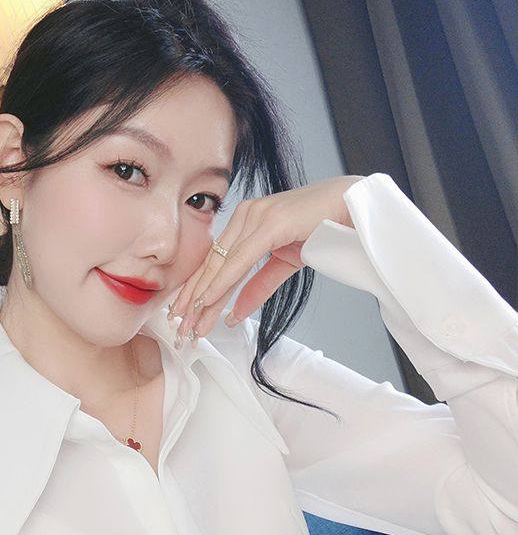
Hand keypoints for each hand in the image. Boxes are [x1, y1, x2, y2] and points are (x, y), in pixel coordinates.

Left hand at [167, 175, 363, 342]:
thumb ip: (259, 285)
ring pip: (222, 263)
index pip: (214, 260)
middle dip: (193, 298)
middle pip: (212, 263)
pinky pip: (241, 259)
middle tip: (180, 326)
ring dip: (205, 296)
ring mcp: (255, 216)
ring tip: (191, 321)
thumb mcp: (284, 262)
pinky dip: (224, 281)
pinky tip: (210, 300)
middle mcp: (245, 215)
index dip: (197, 289)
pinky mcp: (270, 223)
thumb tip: (236, 312)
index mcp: (245, 220)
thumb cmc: (323, 229)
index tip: (184, 314)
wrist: (354, 208)